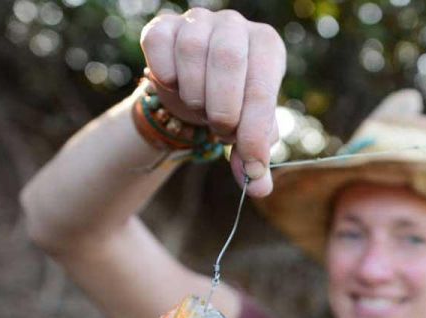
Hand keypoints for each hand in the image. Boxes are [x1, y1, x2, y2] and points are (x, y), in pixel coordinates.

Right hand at [140, 8, 284, 196]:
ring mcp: (199, 20)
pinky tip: (175, 86)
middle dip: (223, 110)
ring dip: (194, 95)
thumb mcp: (247, 132)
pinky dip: (165, 74)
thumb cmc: (231, 108)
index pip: (262, 86)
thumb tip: (259, 188)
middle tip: (222, 130)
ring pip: (192, 52)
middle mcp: (236, 26)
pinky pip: (159, 45)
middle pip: (228, 60)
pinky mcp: (164, 24)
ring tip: (201, 108)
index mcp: (267, 48)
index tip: (251, 164)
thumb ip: (253, 158)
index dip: (255, 131)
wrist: (193, 92)